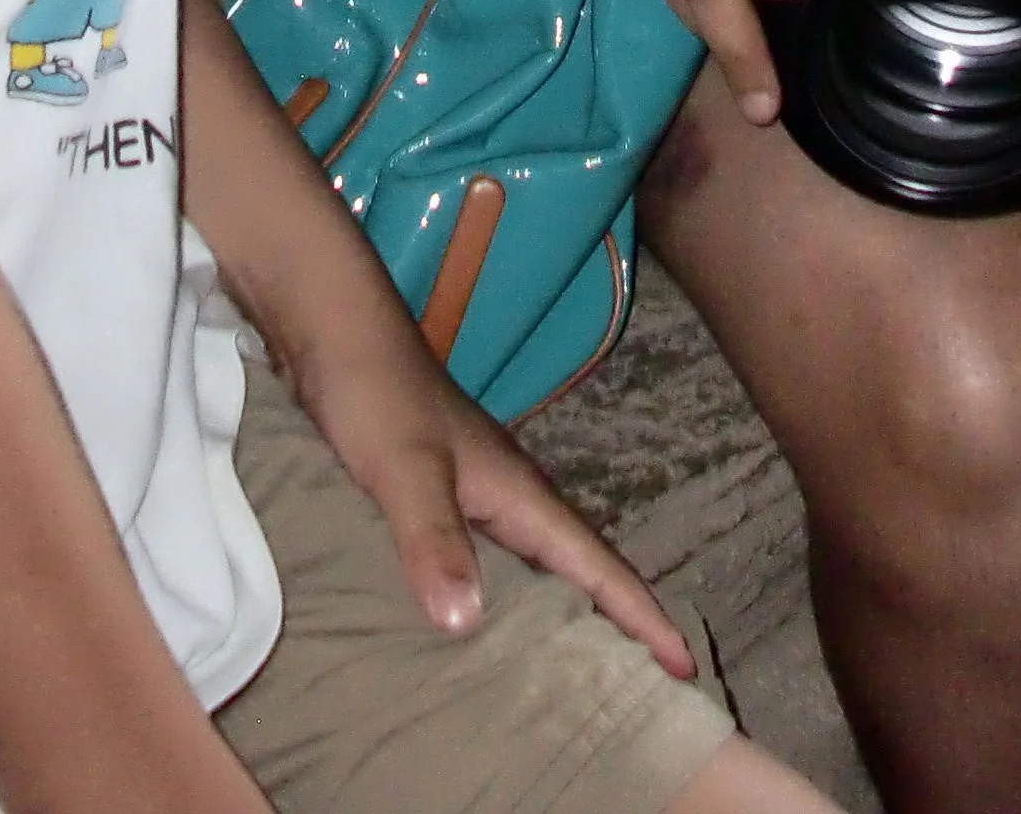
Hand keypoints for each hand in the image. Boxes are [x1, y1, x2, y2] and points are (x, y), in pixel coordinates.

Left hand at [295, 330, 693, 677]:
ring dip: (567, 612)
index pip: (597, 564)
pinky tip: (487, 627)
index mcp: (519, 493)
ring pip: (538, 566)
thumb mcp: (404, 468)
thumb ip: (435, 537)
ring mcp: (474, 493)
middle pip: (581, 569)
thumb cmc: (376, 394)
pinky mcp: (438, 495)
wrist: (333, 332)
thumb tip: (466, 623)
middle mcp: (508, 496)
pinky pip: (494, 561)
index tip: (687, 667)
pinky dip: (510, 599)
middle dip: (620, 622)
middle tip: (649, 688)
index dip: (641, 616)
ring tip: (581, 672)